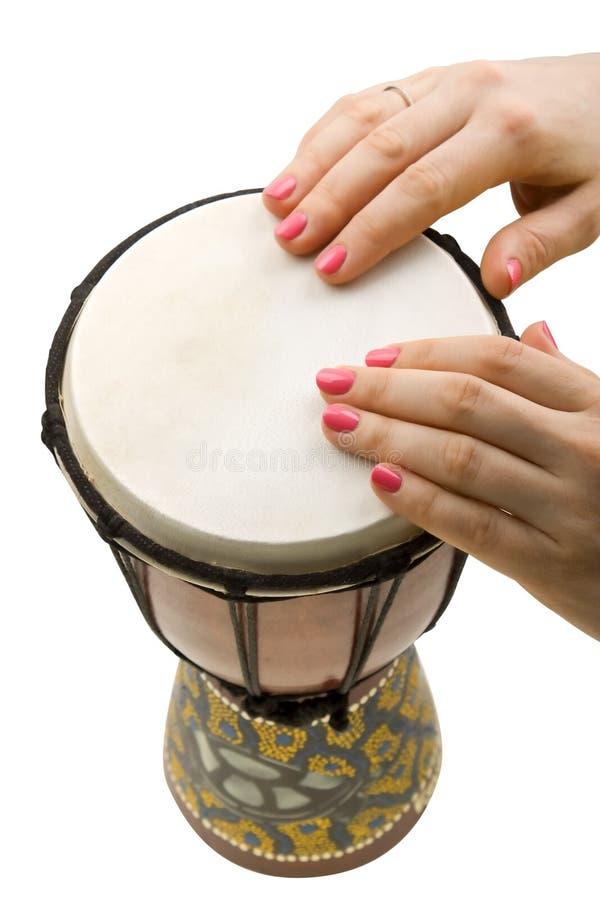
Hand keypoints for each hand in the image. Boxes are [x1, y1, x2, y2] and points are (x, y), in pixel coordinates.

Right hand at [263, 54, 599, 297]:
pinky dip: (326, 133)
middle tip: (289, 244)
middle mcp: (472, 93)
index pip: (425, 186)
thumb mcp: (593, 206)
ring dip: (314, 161)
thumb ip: (542, 243)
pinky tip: (298, 167)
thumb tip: (494, 281)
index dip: (373, 229)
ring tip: (275, 206)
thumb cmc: (598, 154)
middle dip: (328, 199)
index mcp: (511, 131)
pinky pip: (368, 98)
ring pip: (364, 115)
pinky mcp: (432, 78)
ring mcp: (447, 79)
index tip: (332, 270)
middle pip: (381, 148)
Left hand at [315, 322, 599, 639]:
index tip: (372, 356)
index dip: (427, 352)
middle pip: (467, 402)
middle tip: (331, 384)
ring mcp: (569, 506)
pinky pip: (471, 524)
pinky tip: (377, 479)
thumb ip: (571, 378)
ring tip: (338, 425)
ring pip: (460, 457)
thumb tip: (534, 328)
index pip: (499, 359)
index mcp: (597, 403)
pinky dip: (419, 498)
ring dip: (389, 436)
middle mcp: (584, 446)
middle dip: (389, 389)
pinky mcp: (551, 563)